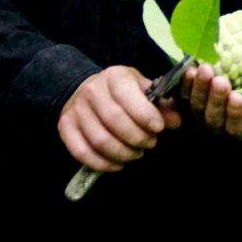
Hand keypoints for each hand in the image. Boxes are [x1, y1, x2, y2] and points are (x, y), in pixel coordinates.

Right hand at [59, 65, 182, 171]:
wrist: (87, 90)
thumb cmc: (123, 92)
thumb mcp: (144, 90)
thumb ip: (162, 105)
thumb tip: (177, 121)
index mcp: (115, 76)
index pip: (127, 96)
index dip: (144, 115)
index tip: (158, 129)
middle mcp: (92, 90)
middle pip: (114, 121)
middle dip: (137, 138)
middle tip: (150, 144)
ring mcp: (76, 109)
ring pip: (99, 140)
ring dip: (123, 153)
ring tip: (137, 154)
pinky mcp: (65, 127)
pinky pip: (82, 152)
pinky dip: (103, 164)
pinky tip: (118, 164)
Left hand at [179, 61, 241, 139]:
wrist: (240, 56)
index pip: (238, 127)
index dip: (236, 114)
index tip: (238, 97)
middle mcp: (219, 123)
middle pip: (213, 119)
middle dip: (216, 99)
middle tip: (220, 80)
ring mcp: (200, 111)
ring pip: (195, 107)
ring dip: (198, 90)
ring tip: (203, 70)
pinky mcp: (185, 96)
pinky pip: (180, 94)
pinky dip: (183, 84)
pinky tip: (187, 69)